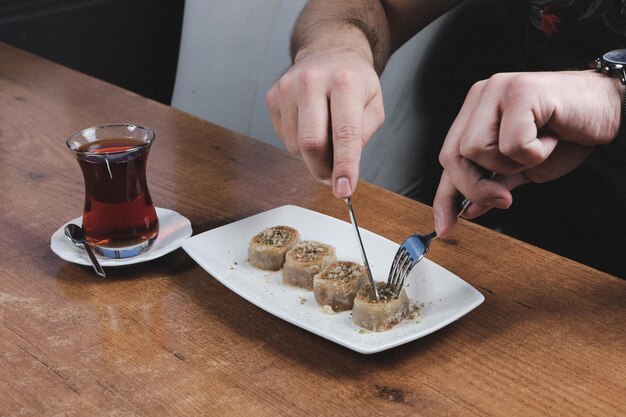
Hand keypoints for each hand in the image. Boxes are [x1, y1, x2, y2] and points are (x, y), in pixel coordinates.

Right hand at [266, 47, 384, 197]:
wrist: (329, 50)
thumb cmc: (354, 81)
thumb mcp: (374, 105)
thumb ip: (362, 137)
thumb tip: (342, 170)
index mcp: (345, 83)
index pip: (344, 134)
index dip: (344, 166)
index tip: (343, 190)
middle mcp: (313, 82)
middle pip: (311, 144)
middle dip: (323, 169)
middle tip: (333, 176)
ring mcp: (288, 88)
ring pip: (295, 146)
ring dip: (312, 156)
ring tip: (325, 138)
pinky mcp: (274, 96)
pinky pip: (284, 138)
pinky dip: (299, 142)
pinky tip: (310, 125)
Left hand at [433, 71, 621, 235]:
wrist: (610, 109)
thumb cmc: (567, 133)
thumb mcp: (522, 167)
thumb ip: (492, 183)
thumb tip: (467, 208)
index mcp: (476, 113)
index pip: (448, 159)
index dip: (444, 196)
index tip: (444, 227)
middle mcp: (481, 97)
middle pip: (453, 156)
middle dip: (477, 186)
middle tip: (506, 195)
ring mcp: (497, 91)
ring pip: (476, 149)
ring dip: (511, 164)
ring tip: (537, 149)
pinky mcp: (520, 91)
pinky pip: (512, 143)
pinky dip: (534, 152)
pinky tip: (550, 137)